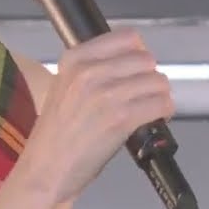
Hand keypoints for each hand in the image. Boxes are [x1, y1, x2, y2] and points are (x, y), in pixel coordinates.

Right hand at [21, 28, 175, 206]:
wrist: (44, 170)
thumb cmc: (55, 135)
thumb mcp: (64, 87)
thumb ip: (92, 69)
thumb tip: (132, 62)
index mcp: (74, 59)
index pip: (127, 37)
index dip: (138, 54)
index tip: (136, 70)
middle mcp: (89, 71)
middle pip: (146, 59)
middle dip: (150, 77)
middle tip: (143, 94)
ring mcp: (106, 94)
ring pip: (157, 81)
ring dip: (159, 96)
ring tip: (147, 109)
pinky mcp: (121, 118)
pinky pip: (161, 104)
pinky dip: (163, 112)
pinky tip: (152, 121)